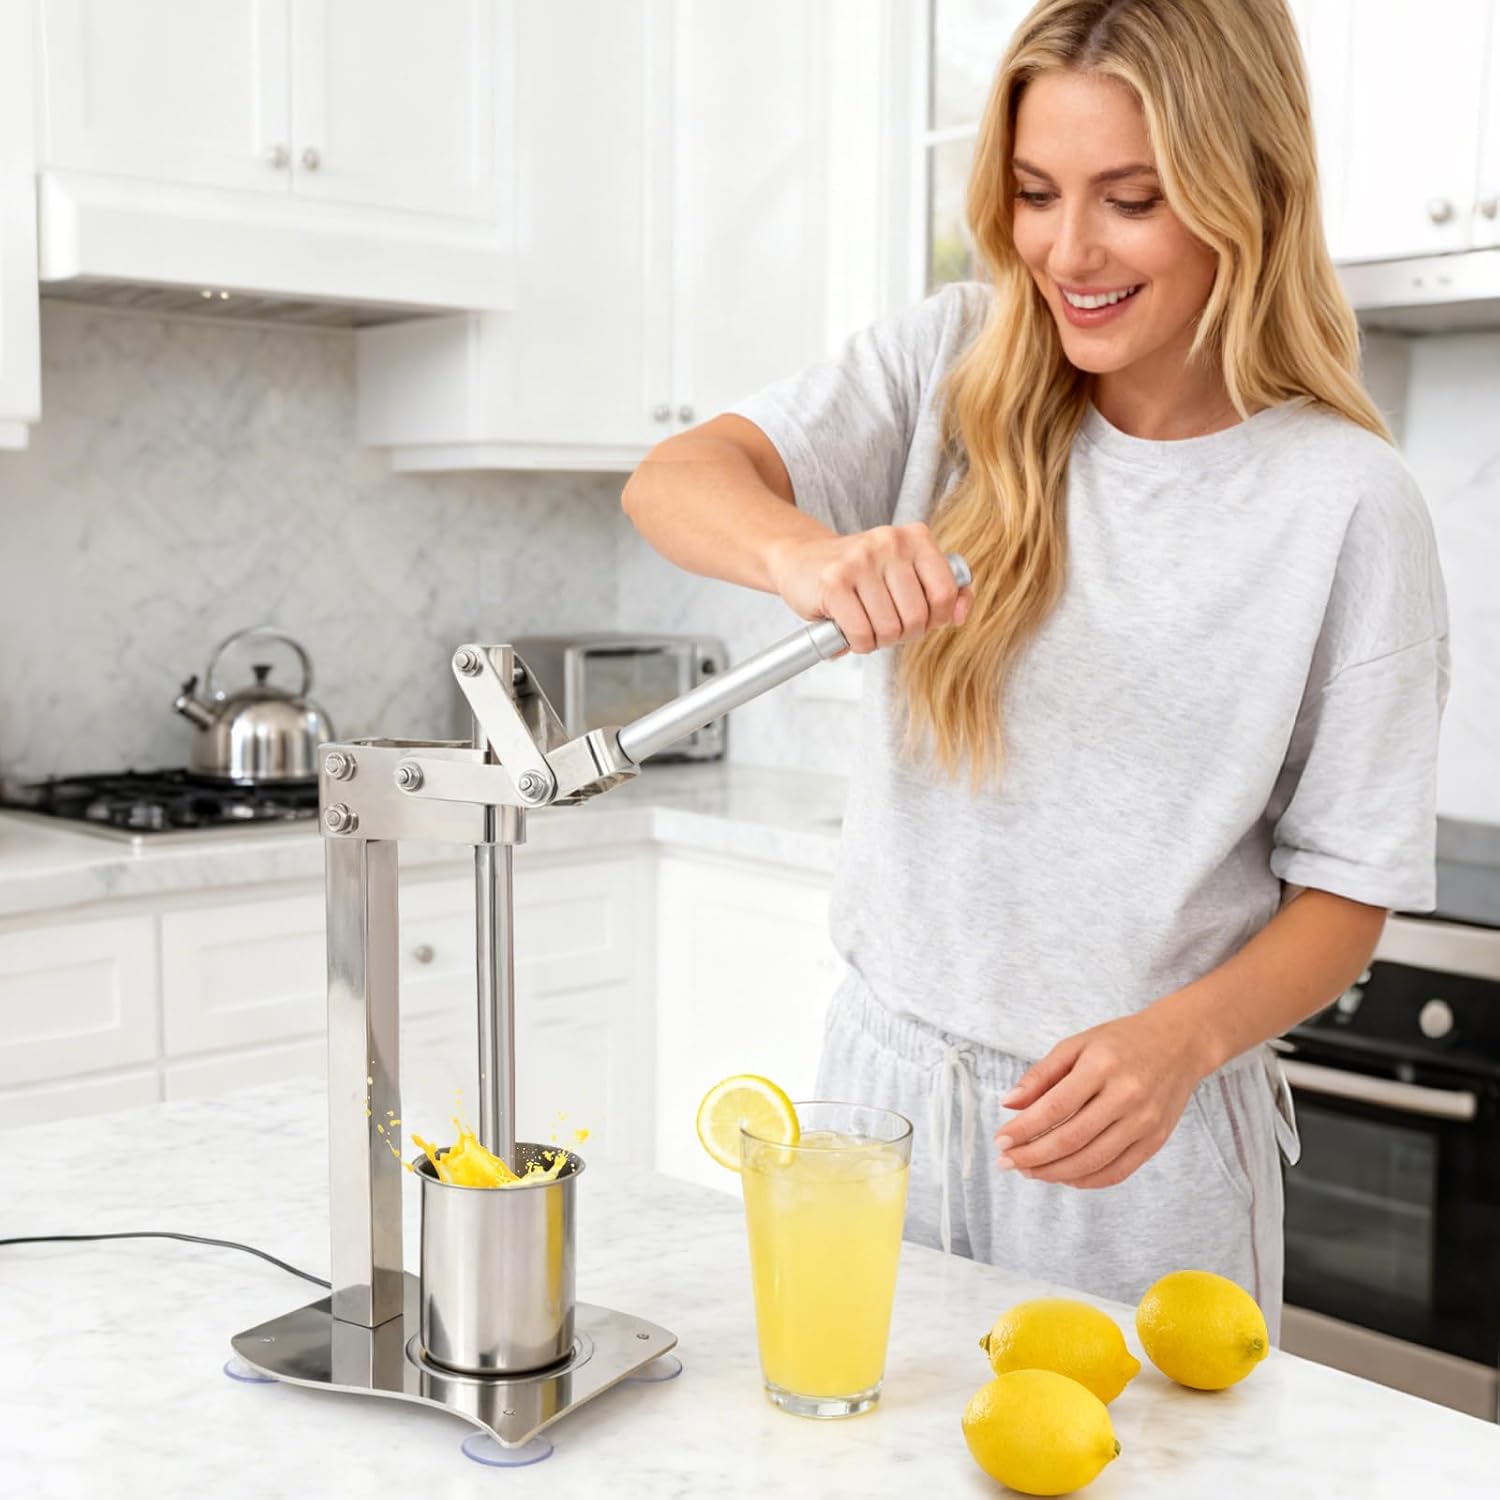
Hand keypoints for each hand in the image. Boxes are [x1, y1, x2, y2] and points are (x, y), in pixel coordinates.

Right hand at [765, 524, 970, 653]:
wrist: (801, 560)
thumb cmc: (860, 575)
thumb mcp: (905, 573)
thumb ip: (943, 592)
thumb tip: (960, 614)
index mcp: (915, 537)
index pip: (945, 593)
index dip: (934, 619)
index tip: (916, 618)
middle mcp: (890, 543)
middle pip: (918, 617)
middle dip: (903, 634)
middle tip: (885, 625)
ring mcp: (860, 561)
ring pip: (890, 629)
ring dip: (878, 640)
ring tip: (865, 625)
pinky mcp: (834, 583)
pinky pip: (862, 634)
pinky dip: (858, 644)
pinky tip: (849, 631)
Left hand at [992, 1008, 1209, 1189]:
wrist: (1179, 1044)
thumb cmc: (1122, 1042)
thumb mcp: (1077, 1045)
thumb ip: (1041, 1075)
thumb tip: (1009, 1105)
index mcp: (1101, 1066)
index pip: (1054, 1108)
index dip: (1023, 1130)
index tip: (1000, 1141)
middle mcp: (1126, 1096)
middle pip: (1071, 1140)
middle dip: (1033, 1157)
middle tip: (1007, 1162)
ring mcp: (1144, 1122)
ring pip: (1092, 1161)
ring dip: (1054, 1173)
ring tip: (1029, 1171)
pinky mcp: (1156, 1140)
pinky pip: (1118, 1171)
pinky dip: (1087, 1180)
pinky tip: (1064, 1176)